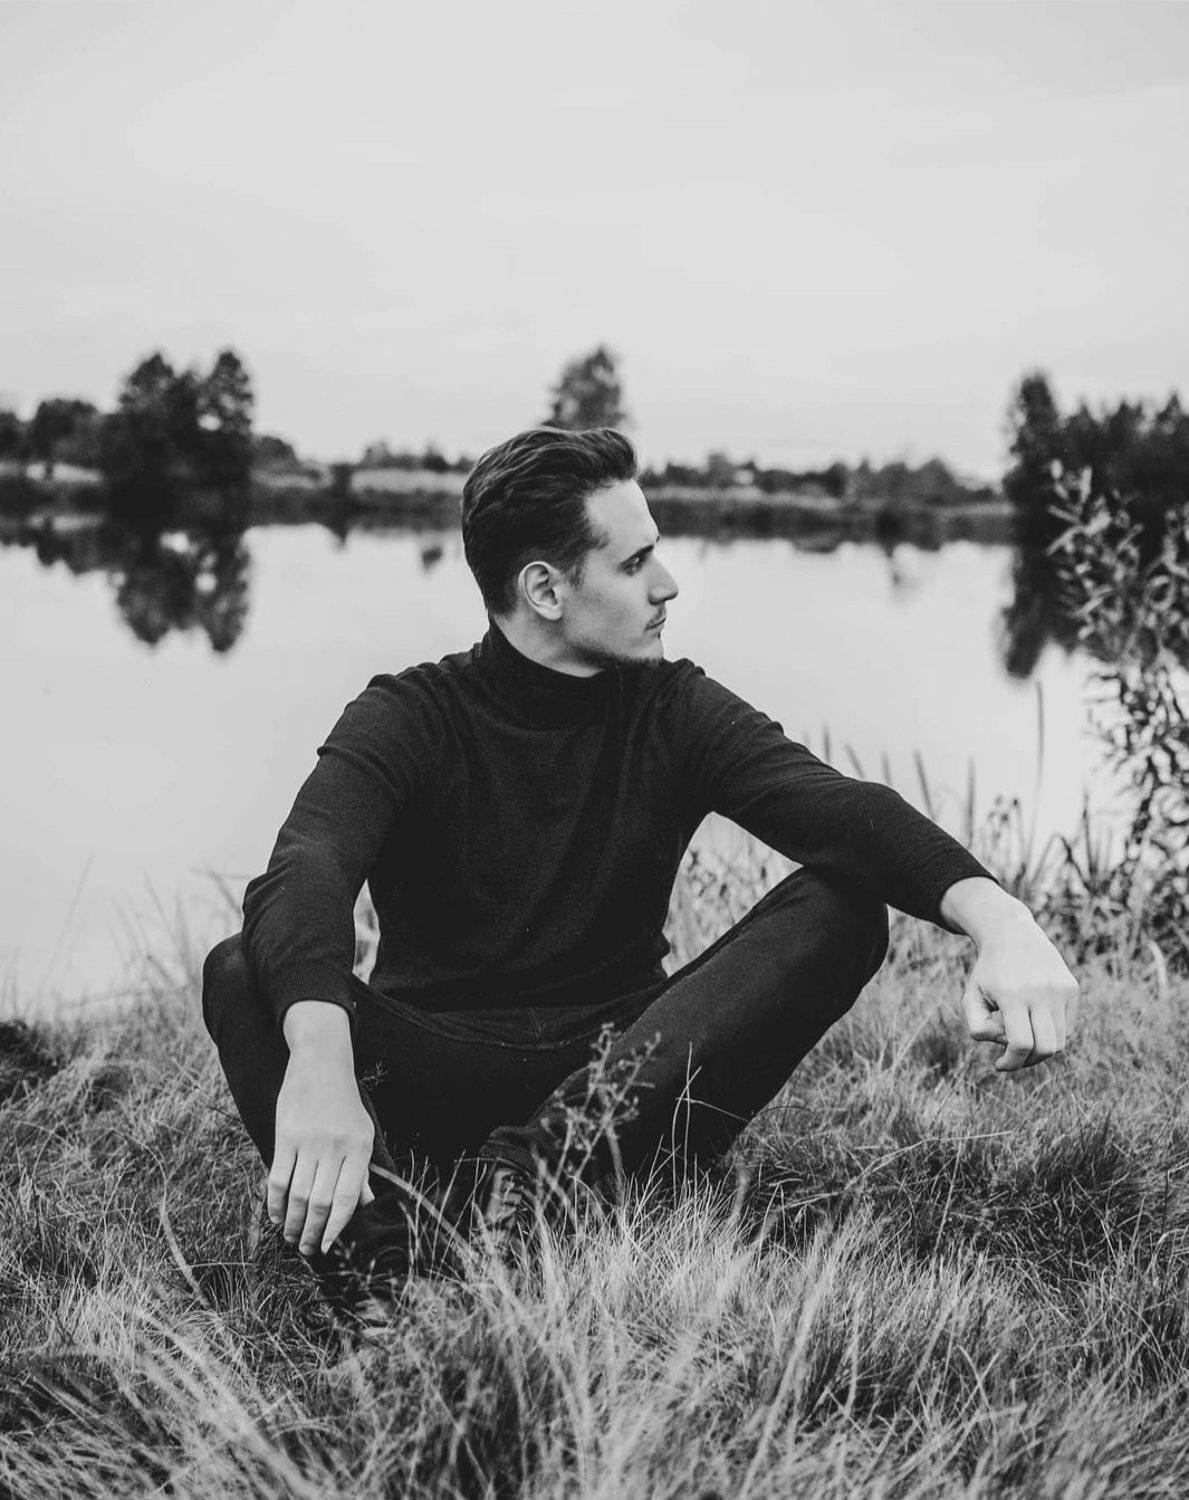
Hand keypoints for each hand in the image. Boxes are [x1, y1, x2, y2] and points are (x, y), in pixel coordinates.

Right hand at [270, 1002, 375, 1255]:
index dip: (335, 1228)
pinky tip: (275, 1216)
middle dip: (311, 1232)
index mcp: (359, 1148)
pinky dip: (274, 1203)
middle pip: (320, 1202)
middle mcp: (335, 1147)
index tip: (325, 1247)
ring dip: (292, 1223)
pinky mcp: (286, 1135)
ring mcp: (309, 1141)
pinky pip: (278, 1178)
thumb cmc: (344, 1103)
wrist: (321, 1062)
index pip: (347, 1199)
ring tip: (291, 1238)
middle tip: (305, 1249)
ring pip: (297, 1194)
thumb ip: (361, 1169)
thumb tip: (365, 1204)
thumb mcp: (362, 1132)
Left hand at [961, 918, 1078, 1071]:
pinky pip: (1068, 1027)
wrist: (1011, 934)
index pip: (1021, 1044)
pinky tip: (1034, 1022)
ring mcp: (1060, 989)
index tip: (999, 1065)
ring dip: (1041, 1049)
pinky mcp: (1072, 987)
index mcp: (1012, 994)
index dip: (1012, 1062)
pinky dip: (1052, 1033)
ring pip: (1059, 1041)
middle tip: (1014, 1056)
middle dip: (1029, 1061)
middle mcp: (1041, 991)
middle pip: (1046, 1048)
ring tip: (1022, 1037)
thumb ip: (978, 1027)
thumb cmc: (988, 972)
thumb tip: (1006, 1045)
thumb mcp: (971, 996)